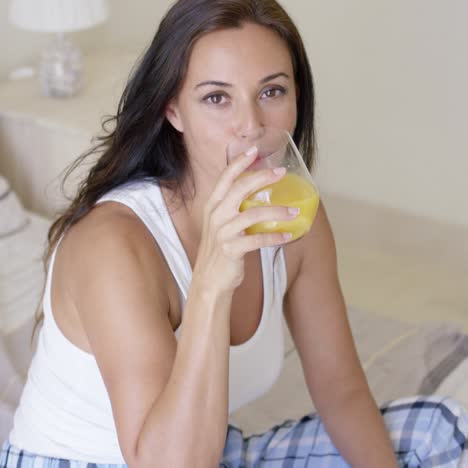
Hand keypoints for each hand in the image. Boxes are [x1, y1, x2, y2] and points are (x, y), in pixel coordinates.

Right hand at [192, 146, 297, 294]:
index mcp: (213, 205)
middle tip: (281, 172)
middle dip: (262, 177)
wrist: (209, 279)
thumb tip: (259, 194)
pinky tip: (288, 236)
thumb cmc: (220, 249)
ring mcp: (222, 232)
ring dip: (277, 211)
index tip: (255, 149)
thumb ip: (234, 208)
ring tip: (294, 211)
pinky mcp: (231, 249)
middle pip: (240, 188)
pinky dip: (275, 237)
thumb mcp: (222, 224)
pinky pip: (257, 240)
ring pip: (252, 214)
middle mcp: (216, 215)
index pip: (225, 177)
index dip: (240, 162)